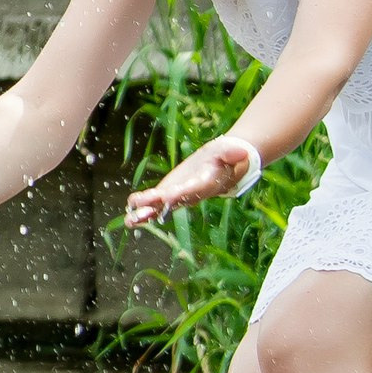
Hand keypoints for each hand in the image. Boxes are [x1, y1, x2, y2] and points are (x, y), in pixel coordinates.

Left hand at [124, 137, 257, 226]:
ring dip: (146, 214)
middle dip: (156, 205)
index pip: (192, 189)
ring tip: (130, 220)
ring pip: (162, 208)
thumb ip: (231, 153)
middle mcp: (190, 195)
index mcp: (204, 184)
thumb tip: (242, 152)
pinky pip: (156, 206)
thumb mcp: (230, 152)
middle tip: (141, 208)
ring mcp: (177, 197)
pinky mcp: (168, 195)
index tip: (167, 196)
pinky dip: (143, 211)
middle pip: (172, 202)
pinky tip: (129, 217)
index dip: (180, 193)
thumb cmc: (225, 158)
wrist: (222, 165)